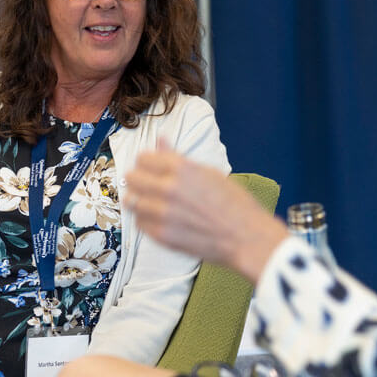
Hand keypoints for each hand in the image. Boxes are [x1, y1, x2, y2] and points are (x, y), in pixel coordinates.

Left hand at [126, 145, 287, 281]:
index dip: (147, 162)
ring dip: (139, 200)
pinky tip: (160, 219)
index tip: (151, 168)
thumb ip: (176, 157)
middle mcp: (168, 189)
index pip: (143, 158)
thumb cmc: (234, 203)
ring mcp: (163, 214)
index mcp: (181, 168)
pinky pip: (139, 223)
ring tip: (153, 203)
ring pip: (131, 201)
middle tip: (148, 186)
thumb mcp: (208, 172)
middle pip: (131, 178)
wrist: (246, 237)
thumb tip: (160, 139)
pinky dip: (146, 220)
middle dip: (138, 180)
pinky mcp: (162, 235)